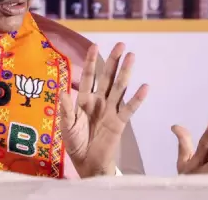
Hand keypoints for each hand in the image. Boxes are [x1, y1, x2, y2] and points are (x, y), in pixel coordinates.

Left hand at [59, 43, 147, 177]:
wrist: (88, 163)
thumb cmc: (76, 143)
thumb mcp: (67, 127)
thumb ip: (66, 110)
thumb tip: (63, 92)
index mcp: (84, 100)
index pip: (88, 77)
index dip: (91, 62)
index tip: (94, 45)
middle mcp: (99, 101)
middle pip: (107, 77)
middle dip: (113, 61)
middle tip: (121, 44)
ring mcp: (111, 110)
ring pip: (120, 87)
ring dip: (125, 72)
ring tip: (132, 57)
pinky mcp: (120, 122)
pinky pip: (129, 108)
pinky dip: (137, 98)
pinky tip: (144, 87)